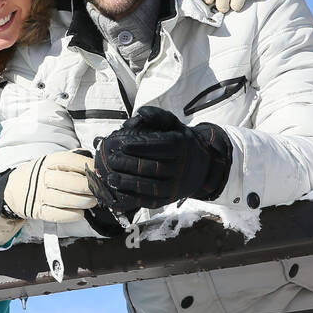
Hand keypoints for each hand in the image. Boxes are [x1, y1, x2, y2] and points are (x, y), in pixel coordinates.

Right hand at [0, 150, 97, 222]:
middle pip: (70, 182)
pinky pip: (57, 215)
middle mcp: (43, 177)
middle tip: (97, 190)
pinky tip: (80, 213)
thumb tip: (92, 163)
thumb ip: (69, 161)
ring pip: (66, 200)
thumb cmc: (38, 175)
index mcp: (47, 162)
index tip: (97, 171)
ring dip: (83, 202)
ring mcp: (39, 195)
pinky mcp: (37, 211)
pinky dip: (72, 215)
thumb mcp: (49, 163)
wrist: (13, 190)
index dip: (86, 165)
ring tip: (92, 202)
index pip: (69, 160)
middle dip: (88, 186)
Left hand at [92, 106, 231, 210]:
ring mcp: (176, 186)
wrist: (202, 167)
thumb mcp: (175, 126)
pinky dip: (134, 198)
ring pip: (152, 187)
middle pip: (154, 167)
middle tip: (112, 159)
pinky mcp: (170, 200)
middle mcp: (182, 168)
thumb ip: (158, 116)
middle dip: (130, 164)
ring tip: (111, 177)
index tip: (121, 144)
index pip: (162, 146)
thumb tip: (141, 112)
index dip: (141, 145)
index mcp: (183, 147)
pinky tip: (119, 192)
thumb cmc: (181, 143)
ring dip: (129, 184)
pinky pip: (151, 201)